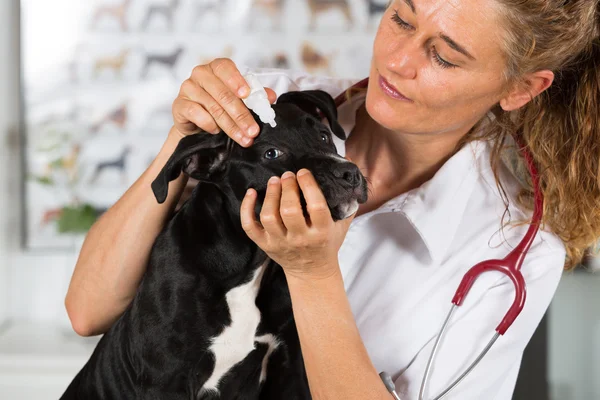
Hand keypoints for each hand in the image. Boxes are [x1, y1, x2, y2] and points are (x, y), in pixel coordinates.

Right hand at [171, 58, 276, 146]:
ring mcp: (187, 88)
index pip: (225, 67)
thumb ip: (255, 96)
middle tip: (253, 130)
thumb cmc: (219, 106)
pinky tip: (216, 131)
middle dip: (241, 115)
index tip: (247, 94)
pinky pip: (196, 114)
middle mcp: (200, 74)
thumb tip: (271, 96)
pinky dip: (209, 124)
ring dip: (231, 126)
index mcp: (216, 68)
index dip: (236, 80)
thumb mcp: (239, 100)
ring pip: (213, 107)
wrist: (196, 124)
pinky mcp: (179, 105)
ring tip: (243, 138)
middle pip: (222, 94)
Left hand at [240, 169, 355, 280]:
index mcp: (322, 232)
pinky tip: (251, 193)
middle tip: (288, 175)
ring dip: (270, 195)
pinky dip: (246, 208)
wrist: (312, 272)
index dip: (308, 185)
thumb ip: (346, 203)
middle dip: (288, 188)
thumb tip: (347, 174)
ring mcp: (280, 243)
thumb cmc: (327, 243)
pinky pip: (249, 226)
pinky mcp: (265, 245)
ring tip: (275, 180)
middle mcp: (300, 239)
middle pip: (289, 210)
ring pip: (269, 217)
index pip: (316, 206)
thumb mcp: (342, 225)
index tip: (303, 172)